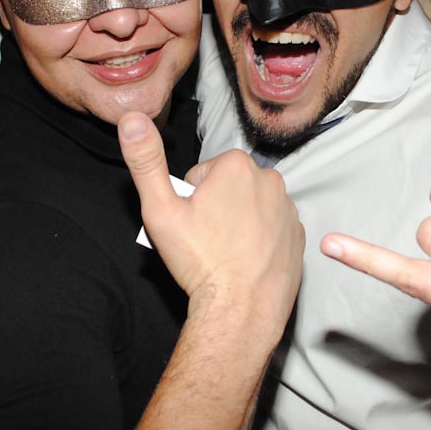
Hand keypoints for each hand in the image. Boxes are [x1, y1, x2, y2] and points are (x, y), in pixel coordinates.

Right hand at [118, 112, 304, 328]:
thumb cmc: (201, 260)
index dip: (189, 200)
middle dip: (214, 208)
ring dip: (237, 224)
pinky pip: (272, 230)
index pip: (201, 175)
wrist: (240, 310)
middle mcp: (270, 180)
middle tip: (203, 239)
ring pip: (250, 208)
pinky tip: (244, 261)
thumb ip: (145, 160)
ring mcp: (288, 210)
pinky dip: (259, 241)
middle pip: (228, 188)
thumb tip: (132, 119)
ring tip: (224, 252)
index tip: (190, 223)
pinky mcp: (298, 237)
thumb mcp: (160, 208)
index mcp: (237, 166)